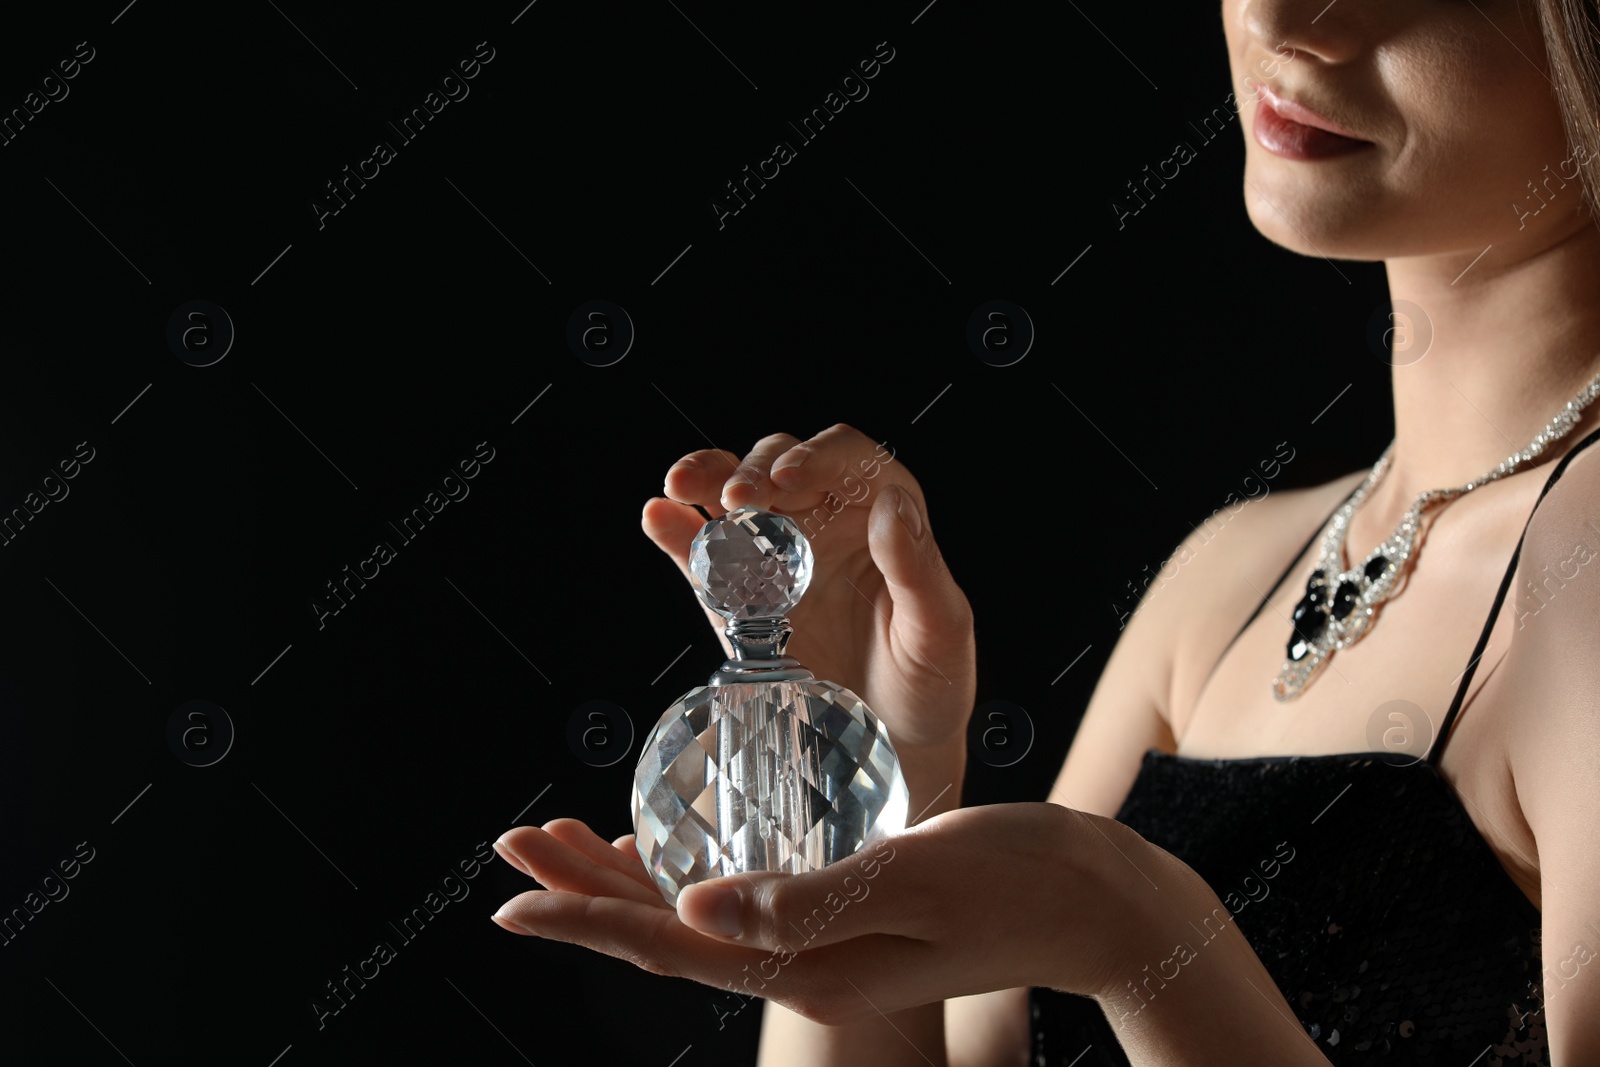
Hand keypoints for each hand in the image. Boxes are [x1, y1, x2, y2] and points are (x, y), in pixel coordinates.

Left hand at [491, 806, 1170, 1025]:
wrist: (1090, 894)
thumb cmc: (1018, 878)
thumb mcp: (917, 878)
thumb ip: (809, 899)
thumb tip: (695, 909)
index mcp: (817, 968)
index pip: (678, 946)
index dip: (591, 917)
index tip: (515, 899)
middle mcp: (808, 966)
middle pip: (672, 932)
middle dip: (588, 892)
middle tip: (516, 845)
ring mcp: (824, 944)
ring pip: (698, 914)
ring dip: (625, 879)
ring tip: (563, 840)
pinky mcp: (840, 909)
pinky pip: (742, 896)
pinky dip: (689, 867)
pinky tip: (662, 844)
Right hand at [641, 423, 974, 750]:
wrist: (893, 743)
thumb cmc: (930, 682)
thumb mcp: (940, 628)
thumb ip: (917, 566)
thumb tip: (890, 503)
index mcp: (882, 513)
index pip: (846, 458)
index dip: (816, 455)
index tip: (792, 478)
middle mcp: (826, 520)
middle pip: (779, 464)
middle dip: (754, 470)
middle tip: (738, 499)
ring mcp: (777, 555)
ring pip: (733, 494)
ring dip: (705, 481)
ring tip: (680, 485)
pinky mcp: (739, 595)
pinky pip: (704, 553)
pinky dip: (678, 531)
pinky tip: (659, 516)